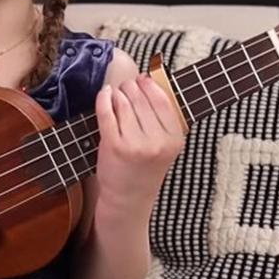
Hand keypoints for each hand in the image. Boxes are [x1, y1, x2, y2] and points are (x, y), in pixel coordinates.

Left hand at [93, 73, 186, 216]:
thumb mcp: (165, 145)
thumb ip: (162, 118)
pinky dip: (104, 98)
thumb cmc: (145, 168)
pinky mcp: (113, 146)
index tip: (143, 79)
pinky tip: (105, 94)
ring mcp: (134, 144)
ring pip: (123, 103)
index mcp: (174, 139)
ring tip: (117, 94)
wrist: (128, 199)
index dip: (150, 84)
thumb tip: (148, 80)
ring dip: (118, 93)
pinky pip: (107, 112)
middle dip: (131, 86)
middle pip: (141, 98)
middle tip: (127, 86)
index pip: (163, 100)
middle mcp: (156, 141)